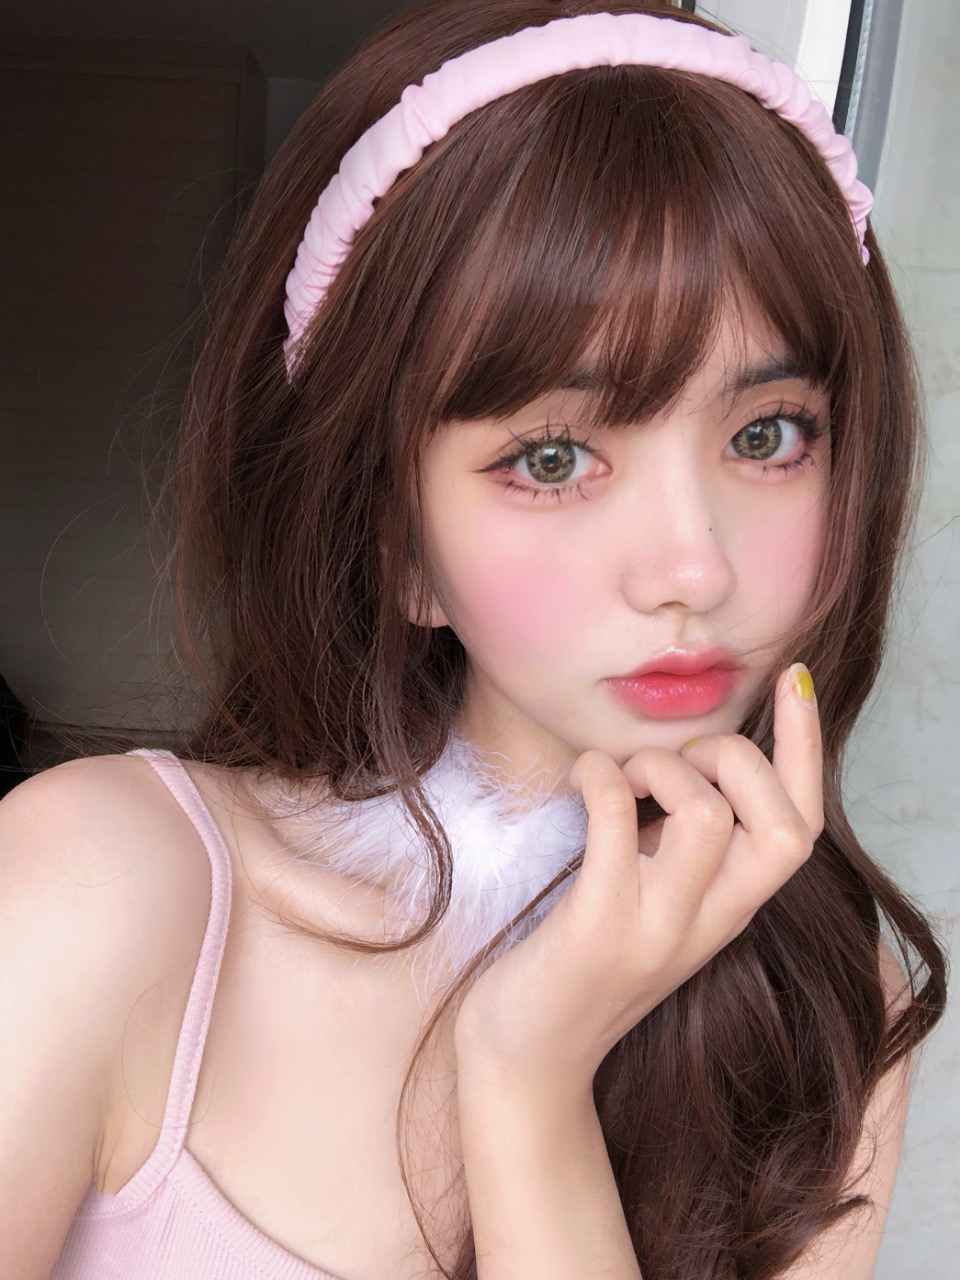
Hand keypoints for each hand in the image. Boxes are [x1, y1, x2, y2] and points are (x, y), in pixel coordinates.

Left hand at [453, 663, 822, 1092]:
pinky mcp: (597, 926)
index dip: (808, 752)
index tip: (795, 684)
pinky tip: (578, 777)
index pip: (803, 830)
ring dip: (663, 767)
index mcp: (728, 911)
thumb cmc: (584, 964)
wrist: (529, 1060)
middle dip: (737, 758)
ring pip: (707, 817)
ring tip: (627, 777)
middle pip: (783, 827)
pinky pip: (614, 822)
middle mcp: (707, 922)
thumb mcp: (654, 903)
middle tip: (675, 762)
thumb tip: (678, 763)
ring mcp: (655, 928)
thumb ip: (679, 848)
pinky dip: (599, 777)